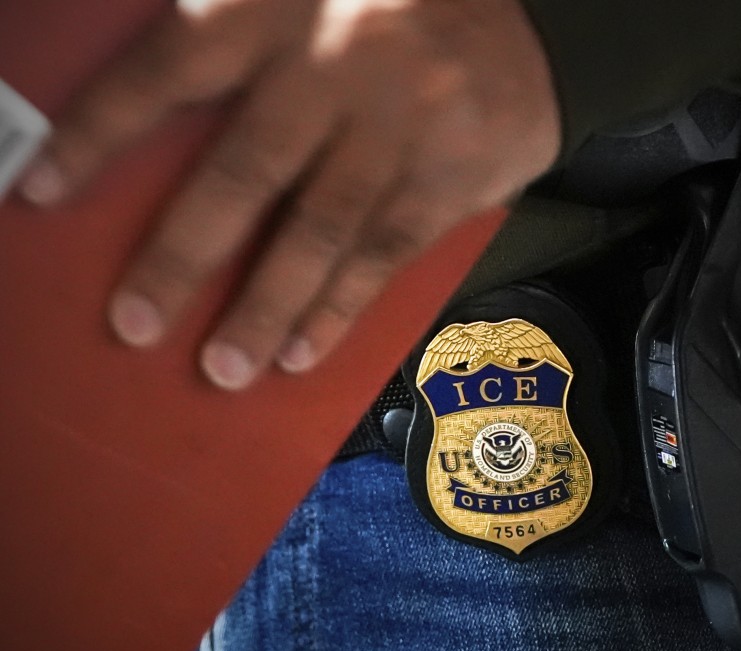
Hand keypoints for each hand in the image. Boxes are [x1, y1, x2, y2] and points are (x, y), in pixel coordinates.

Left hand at [18, 0, 559, 389]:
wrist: (534, 25)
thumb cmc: (398, 16)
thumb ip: (246, 51)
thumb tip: (162, 137)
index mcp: (282, 6)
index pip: (169, 67)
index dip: (100, 131)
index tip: (39, 192)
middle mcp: (336, 63)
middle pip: (245, 168)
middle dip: (184, 254)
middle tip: (134, 323)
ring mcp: (399, 123)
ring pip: (320, 227)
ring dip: (265, 305)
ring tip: (222, 368)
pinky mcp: (450, 176)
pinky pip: (386, 250)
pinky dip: (340, 307)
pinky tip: (302, 352)